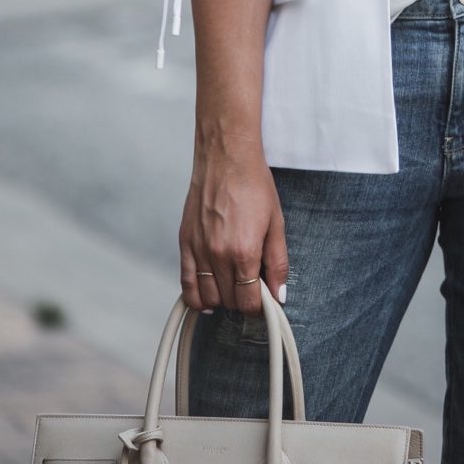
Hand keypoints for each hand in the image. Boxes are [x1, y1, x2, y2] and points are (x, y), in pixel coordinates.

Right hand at [179, 147, 288, 315]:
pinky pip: (186, 282)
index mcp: (244, 252)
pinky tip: (206, 299)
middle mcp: (218, 255)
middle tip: (251, 290)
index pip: (249, 301)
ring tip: (232, 290)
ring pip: (206, 297)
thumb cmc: (254, 185)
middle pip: (229, 300)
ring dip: (221, 300)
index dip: (259, 306)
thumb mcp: (276, 223)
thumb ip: (278, 262)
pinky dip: (195, 297)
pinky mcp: (185, 242)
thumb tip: (279, 294)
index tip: (264, 300)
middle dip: (242, 301)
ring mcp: (198, 249)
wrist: (227, 157)